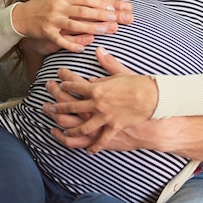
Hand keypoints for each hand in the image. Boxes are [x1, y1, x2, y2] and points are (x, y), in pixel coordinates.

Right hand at [12, 0, 133, 54]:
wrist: (20, 16)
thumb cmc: (42, 3)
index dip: (100, 3)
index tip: (113, 7)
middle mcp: (58, 6)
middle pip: (83, 11)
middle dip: (101, 15)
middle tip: (116, 18)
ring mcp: (52, 20)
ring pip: (74, 25)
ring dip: (91, 28)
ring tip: (106, 30)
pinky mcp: (46, 32)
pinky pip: (60, 40)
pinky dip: (71, 45)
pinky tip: (82, 49)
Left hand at [43, 47, 158, 151]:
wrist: (153, 98)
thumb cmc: (138, 83)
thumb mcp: (120, 72)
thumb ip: (107, 63)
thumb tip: (99, 51)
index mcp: (97, 88)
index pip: (75, 86)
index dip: (65, 84)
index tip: (60, 83)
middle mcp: (97, 104)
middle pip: (71, 106)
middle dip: (57, 107)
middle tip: (49, 109)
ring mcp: (104, 117)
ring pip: (81, 127)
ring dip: (70, 129)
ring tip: (62, 131)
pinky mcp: (113, 127)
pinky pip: (101, 140)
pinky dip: (94, 147)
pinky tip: (88, 151)